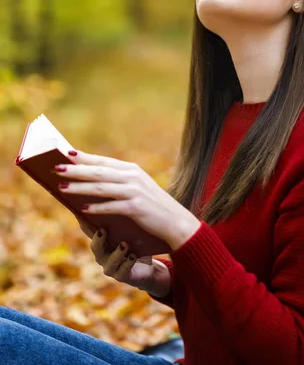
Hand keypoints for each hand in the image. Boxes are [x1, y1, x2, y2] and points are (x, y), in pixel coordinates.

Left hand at [56, 149, 200, 250]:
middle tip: (56, 168)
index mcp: (131, 169)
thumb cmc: (151, 206)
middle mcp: (132, 177)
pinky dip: (97, 207)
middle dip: (76, 170)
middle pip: (98, 171)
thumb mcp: (136, 189)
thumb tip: (89, 181)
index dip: (83, 157)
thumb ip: (116, 182)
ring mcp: (135, 191)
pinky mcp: (137, 207)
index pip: (102, 161)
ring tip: (62, 187)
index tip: (64, 153)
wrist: (176, 222)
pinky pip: (112, 206)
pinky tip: (83, 209)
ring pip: (101, 187)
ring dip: (80, 187)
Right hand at [75, 215, 170, 294]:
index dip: (84, 219)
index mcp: (101, 239)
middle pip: (95, 246)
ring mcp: (111, 266)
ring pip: (109, 261)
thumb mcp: (127, 225)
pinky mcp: (123, 276)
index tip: (83, 208)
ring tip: (124, 244)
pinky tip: (133, 255)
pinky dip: (128, 263)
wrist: (147, 266)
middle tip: (102, 229)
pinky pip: (123, 271)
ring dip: (116, 253)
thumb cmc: (135, 240)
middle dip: (97, 239)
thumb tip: (113, 186)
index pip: (89, 228)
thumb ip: (118, 211)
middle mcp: (102, 253)